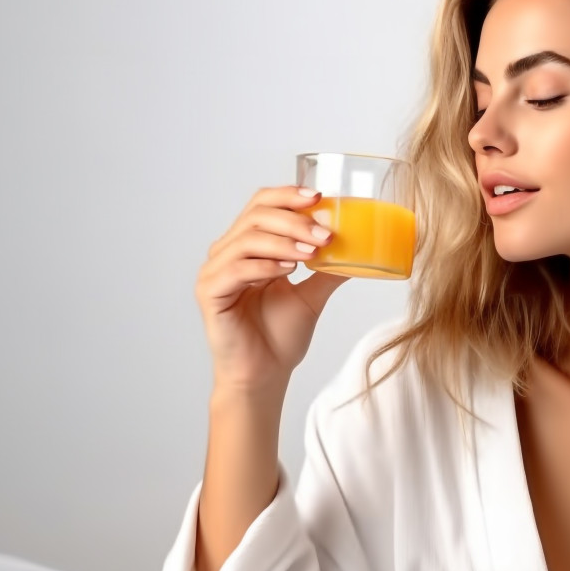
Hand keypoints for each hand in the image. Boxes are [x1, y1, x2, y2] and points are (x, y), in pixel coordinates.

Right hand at [196, 186, 347, 392]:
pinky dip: (266, 265)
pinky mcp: (209, 292)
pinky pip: (237, 268)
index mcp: (247, 247)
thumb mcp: (311, 295)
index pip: (262, 204)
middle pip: (256, 215)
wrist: (265, 376)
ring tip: (313, 252)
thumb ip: (329, 270)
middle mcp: (226, 253)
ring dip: (284, 241)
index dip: (288, 195)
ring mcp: (214, 272)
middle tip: (325, 234)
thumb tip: (360, 248)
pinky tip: (289, 269)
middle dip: (294, 220)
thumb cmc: (279, 337)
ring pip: (248, 239)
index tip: (320, 197)